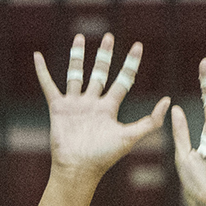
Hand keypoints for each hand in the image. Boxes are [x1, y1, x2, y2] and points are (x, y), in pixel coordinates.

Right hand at [33, 33, 167, 182]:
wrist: (78, 168)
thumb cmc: (104, 157)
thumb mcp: (130, 137)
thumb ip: (150, 121)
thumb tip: (167, 100)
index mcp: (109, 108)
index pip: (123, 80)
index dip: (130, 63)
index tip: (138, 46)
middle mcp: (93, 103)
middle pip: (99, 73)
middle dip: (104, 55)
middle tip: (108, 36)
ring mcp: (75, 104)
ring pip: (75, 75)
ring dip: (77, 56)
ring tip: (79, 38)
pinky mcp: (58, 108)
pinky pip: (49, 86)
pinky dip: (42, 71)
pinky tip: (38, 56)